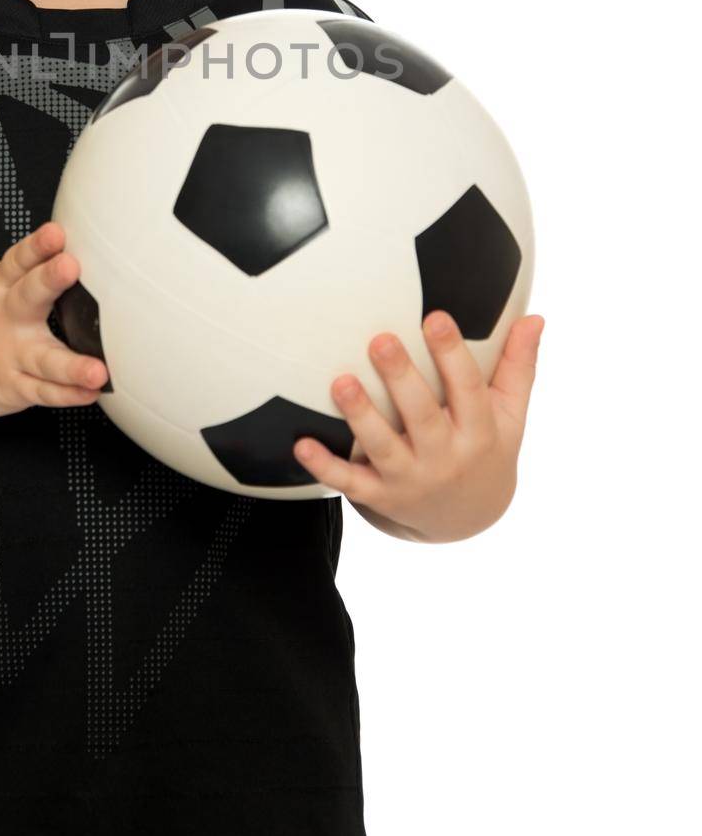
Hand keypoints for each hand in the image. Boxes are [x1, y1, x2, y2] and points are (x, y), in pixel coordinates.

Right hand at [0, 221, 107, 420]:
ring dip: (71, 366)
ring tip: (97, 371)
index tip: (56, 233)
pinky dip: (66, 394)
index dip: (38, 245)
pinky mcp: (13, 387)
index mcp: (2, 285)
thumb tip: (87, 241)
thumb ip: (34, 267)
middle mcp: (8, 317)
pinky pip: (42, 392)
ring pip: (43, 358)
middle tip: (70, 266)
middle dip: (50, 279)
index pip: (20, 260)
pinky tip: (89, 393)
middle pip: (29, 295)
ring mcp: (11, 355)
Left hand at [293, 310, 545, 541]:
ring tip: (341, 382)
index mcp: (479, 432)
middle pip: (422, 417)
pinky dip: (325, 467)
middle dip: (402, 379)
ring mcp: (410, 480)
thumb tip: (535, 317)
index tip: (435, 316)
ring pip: (383, 448)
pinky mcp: (380, 496)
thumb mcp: (510, 414)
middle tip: (380, 339)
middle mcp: (445, 458)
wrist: (466, 519)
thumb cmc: (486, 447)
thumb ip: (518, 366)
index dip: (453, 355)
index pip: (469, 390)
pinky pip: (350, 483)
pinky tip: (301, 444)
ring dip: (361, 416)